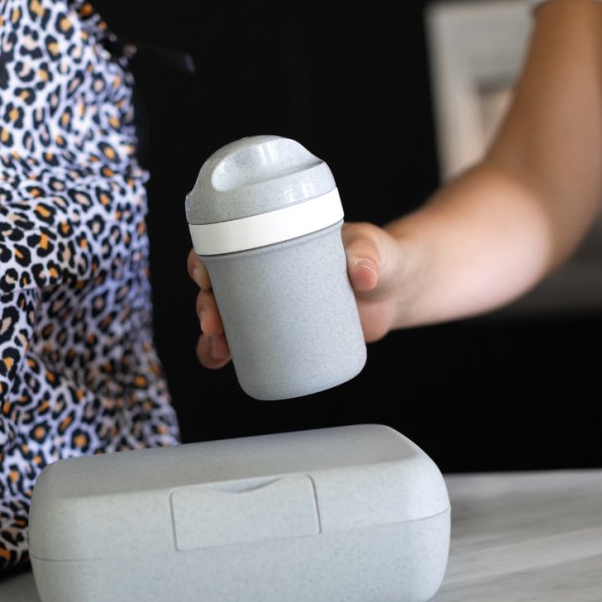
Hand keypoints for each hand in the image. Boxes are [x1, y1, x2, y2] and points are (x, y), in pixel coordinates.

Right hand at [187, 221, 408, 368]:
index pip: (228, 243)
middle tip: (214, 322)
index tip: (204, 275)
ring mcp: (275, 302)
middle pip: (221, 285)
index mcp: (276, 239)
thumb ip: (368, 255)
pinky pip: (248, 342)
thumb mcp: (373, 250)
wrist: (398, 291)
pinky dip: (228, 352)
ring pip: (229, 317)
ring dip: (211, 334)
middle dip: (205, 304)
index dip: (205, 258)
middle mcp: (267, 270)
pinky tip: (219, 362)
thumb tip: (362, 274)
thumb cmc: (381, 259)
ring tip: (218, 350)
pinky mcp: (286, 330)